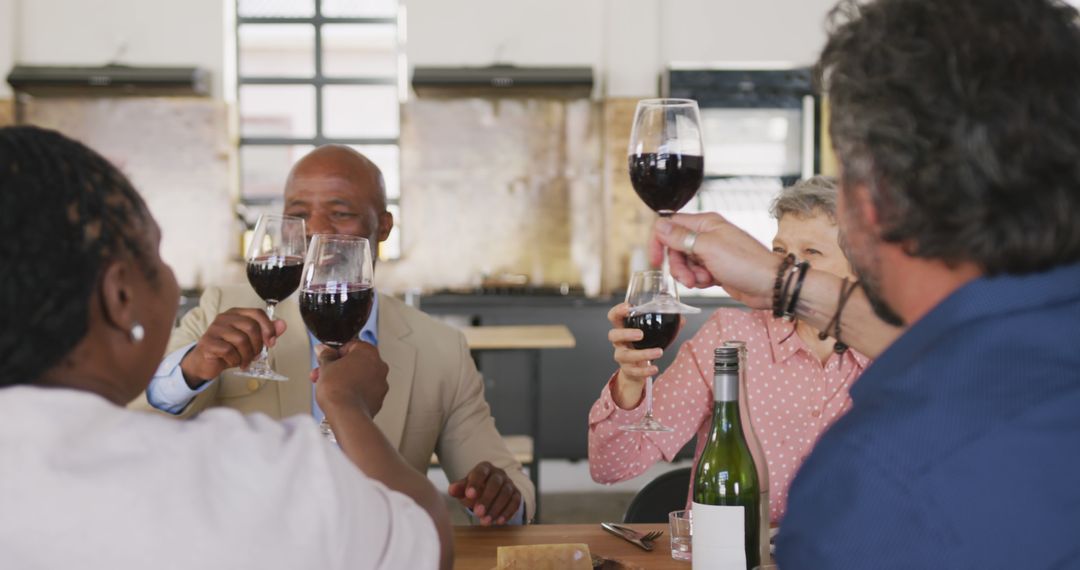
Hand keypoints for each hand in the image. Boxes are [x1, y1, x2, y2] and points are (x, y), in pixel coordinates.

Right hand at [180, 308, 285, 387]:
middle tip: (255, 356)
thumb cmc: (229, 350)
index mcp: (236, 313)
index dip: (268, 328)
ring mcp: (214, 329)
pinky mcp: (207, 342)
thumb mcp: (251, 341)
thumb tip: (283, 324)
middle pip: (251, 327)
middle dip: (257, 345)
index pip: (257, 313)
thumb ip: (266, 332)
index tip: (271, 343)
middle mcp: (224, 318)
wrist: (206, 363)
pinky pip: (228, 351)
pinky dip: (235, 360)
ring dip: (247, 355)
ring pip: (241, 340)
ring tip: (244, 361)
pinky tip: (233, 362)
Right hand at [314, 341, 388, 417]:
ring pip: (360, 377)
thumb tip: (324, 350)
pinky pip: (364, 391)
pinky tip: (341, 396)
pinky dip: (354, 391)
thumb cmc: (338, 389)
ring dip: (345, 379)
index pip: (349, 345)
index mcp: (368, 351)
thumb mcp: (326, 366)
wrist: (346, 413)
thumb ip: (326, 355)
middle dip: (338, 367)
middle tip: (324, 373)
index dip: (334, 353)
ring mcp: (381, 383)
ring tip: (329, 387)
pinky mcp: (379, 399)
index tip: (326, 359)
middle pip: (355, 362)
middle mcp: (379, 365)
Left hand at [447, 462, 521, 525]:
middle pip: (495, 483)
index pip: (480, 472)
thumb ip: (458, 488)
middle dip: (486, 499)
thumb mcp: (465, 488)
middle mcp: (499, 473)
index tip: (469, 494)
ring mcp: (509, 483)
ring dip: (496, 509)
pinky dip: (507, 512)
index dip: (475, 483)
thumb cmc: (474, 489)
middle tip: (477, 513)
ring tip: (485, 522)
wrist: (491, 492)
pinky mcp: (516, 494)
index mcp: (485, 468)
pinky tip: (499, 522)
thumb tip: (452, 490)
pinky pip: (515, 502)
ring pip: (506, 494)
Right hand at [607, 302, 661, 398]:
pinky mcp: (627, 370)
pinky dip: (645, 370)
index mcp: (623, 328)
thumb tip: (681, 319)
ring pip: (625, 355)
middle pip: (613, 335)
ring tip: (659, 352)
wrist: (636, 370)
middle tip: (640, 334)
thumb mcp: (651, 333)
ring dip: (643, 354)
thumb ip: (665, 325)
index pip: (613, 316)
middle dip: (625, 334)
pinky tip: (655, 368)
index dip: (618, 311)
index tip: (629, 307)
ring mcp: (621, 356)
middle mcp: (619, 342)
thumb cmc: (643, 345)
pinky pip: (633, 371)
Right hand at [650, 213, 779, 309]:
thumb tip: (660, 225)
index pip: (670, 225)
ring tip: (703, 280)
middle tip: (687, 277)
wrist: (770, 286)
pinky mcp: (715, 268)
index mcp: (706, 223)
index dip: (659, 242)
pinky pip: (695, 273)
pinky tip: (711, 282)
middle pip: (675, 247)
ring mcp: (711, 252)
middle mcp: (707, 235)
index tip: (655, 260)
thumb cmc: (746, 264)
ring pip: (684, 263)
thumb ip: (681, 237)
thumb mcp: (708, 248)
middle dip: (677, 265)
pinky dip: (699, 280)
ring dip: (688, 275)